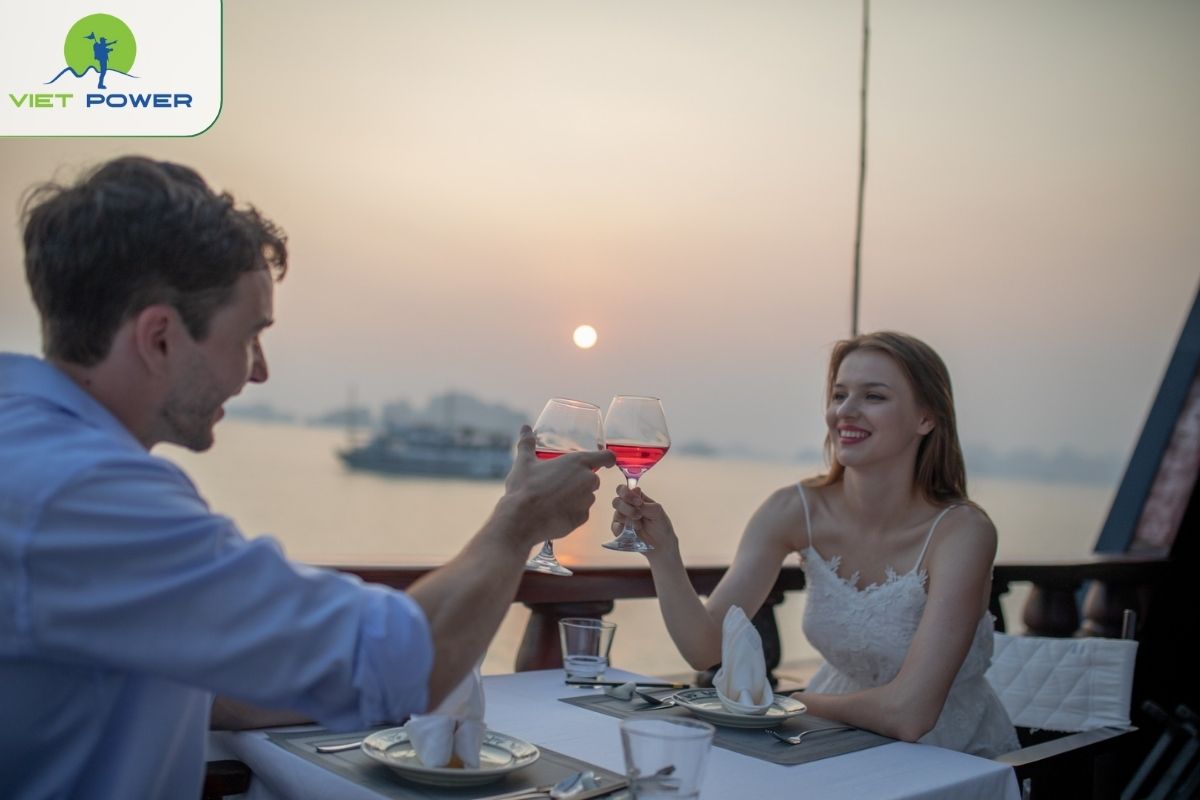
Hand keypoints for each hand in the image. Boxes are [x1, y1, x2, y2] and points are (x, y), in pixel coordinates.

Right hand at [503, 426, 614, 547]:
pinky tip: (554, 512)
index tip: (606, 462)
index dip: (607, 459)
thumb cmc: (524, 488)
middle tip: (559, 484)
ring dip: (576, 497)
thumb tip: (524, 428)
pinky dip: (571, 513)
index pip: (606, 457)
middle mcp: (588, 480)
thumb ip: (527, 443)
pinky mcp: (582, 518)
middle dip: (580, 481)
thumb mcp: (524, 462)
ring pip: (586, 497)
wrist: (522, 519)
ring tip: (554, 500)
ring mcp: (587, 501)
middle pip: (592, 479)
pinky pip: (580, 513)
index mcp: (578, 462)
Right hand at [611, 484, 677, 555]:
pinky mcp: (618, 530)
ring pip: (616, 513)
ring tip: (639, 525)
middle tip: (639, 515)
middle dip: (627, 507)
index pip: (623, 489)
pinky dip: (625, 528)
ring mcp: (621, 518)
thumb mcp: (657, 511)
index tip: (638, 502)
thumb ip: (644, 502)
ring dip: (629, 519)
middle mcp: (626, 506)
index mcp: (636, 498)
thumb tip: (634, 491)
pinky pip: (615, 526)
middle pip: (617, 500)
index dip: (627, 493)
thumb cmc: (661, 525)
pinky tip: (634, 531)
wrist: (661, 544)